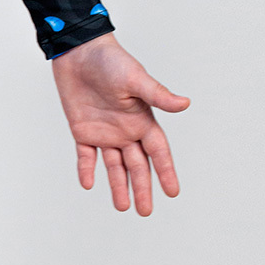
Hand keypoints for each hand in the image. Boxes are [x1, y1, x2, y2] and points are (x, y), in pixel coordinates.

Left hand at [51, 34, 188, 215]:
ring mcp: (104, 132)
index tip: (173, 192)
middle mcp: (126, 130)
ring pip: (114, 166)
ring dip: (118, 185)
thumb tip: (185, 104)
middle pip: (137, 165)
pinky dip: (87, 169)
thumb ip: (158, 95)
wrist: (78, 52)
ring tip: (123, 207)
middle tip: (145, 211)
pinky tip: (88, 184)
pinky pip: (85, 156)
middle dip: (142, 188)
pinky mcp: (82, 130)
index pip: (158, 152)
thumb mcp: (136, 79)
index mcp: (142, 120)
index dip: (166, 171)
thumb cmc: (111, 61)